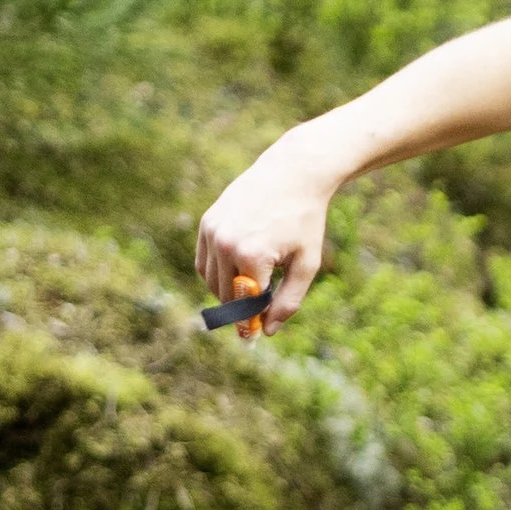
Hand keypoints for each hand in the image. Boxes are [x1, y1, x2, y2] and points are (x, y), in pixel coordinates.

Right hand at [194, 139, 333, 335]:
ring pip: (211, 281)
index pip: (245, 304)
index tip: (255, 335)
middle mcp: (225, 243)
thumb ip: (289, 301)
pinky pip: (204, 262)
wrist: (293, 174)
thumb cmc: (304, 220)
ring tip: (253, 284)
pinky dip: (217, 273)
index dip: (251, 321)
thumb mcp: (306, 264)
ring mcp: (212, 231)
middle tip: (259, 309)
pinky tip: (238, 270)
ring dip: (228, 290)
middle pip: (225, 296)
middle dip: (241, 306)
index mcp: (252, 256)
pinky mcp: (206, 223)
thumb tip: (269, 331)